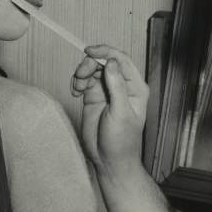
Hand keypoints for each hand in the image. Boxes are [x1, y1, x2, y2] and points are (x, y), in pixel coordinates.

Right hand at [71, 45, 148, 175]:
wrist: (109, 160)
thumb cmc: (122, 141)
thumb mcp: (121, 112)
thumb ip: (117, 86)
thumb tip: (111, 62)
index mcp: (135, 87)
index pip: (122, 60)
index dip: (106, 52)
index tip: (90, 52)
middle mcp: (122, 86)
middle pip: (105, 61)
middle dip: (90, 63)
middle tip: (81, 75)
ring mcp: (107, 90)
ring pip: (92, 69)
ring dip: (82, 73)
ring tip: (78, 87)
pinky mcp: (93, 97)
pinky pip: (83, 80)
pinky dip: (77, 82)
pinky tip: (75, 92)